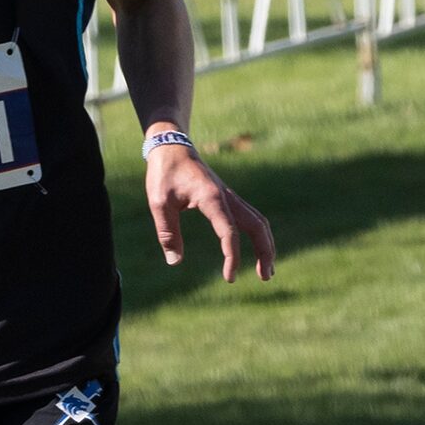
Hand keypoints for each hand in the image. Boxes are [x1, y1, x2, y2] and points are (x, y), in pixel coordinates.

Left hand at [146, 143, 274, 282]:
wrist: (171, 146)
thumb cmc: (163, 173)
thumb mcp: (159, 203)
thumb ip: (167, 232)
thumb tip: (175, 262)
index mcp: (211, 198)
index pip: (229, 231)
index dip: (232, 256)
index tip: (229, 277)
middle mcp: (227, 197)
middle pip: (257, 225)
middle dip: (265, 251)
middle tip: (265, 277)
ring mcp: (230, 197)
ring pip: (258, 221)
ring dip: (265, 244)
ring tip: (266, 271)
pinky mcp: (226, 198)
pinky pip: (249, 218)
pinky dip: (256, 235)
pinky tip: (254, 250)